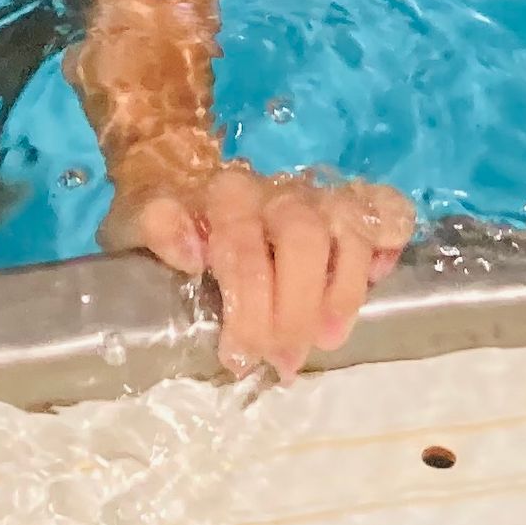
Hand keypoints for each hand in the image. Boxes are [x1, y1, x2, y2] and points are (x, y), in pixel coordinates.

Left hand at [110, 161, 412, 379]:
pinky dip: (389, 243)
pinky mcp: (351, 205)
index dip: (246, 308)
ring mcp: (318, 197)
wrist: (182, 162)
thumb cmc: (168, 215)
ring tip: (326, 339)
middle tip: (282, 362)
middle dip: (295, 309)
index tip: (237, 357)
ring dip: (341, 291)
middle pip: (303, 240)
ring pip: (346, 231)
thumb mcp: (136, 223)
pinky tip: (378, 276)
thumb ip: (157, 228)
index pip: (243, 250)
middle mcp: (278, 192)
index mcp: (226, 196)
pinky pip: (387, 213)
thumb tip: (190, 253)